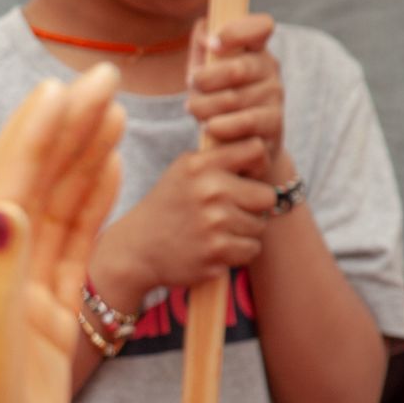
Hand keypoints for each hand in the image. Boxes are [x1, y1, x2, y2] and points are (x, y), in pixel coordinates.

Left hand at [0, 64, 124, 402]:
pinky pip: (76, 251)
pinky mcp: (46, 324)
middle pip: (36, 182)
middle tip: (108, 74)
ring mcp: (21, 295)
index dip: (39, 134)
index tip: (69, 86)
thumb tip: (7, 206)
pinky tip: (109, 174)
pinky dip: (92, 207)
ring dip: (82, 157)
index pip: (12, 183)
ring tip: (114, 108)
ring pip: (58, 209)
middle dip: (68, 127)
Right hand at [94, 140, 276, 300]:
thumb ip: (218, 158)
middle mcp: (209, 191)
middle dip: (253, 206)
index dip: (256, 165)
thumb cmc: (168, 206)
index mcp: (200, 165)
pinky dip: (237, 252)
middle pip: (267, 196)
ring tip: (216, 230)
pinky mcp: (216, 253)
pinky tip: (214, 248)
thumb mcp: (184, 171)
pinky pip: (251, 250)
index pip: (255, 150)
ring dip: (243, 231)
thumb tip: (262, 149)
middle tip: (231, 211)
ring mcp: (213, 224)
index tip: (243, 177)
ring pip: (260, 226)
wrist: (137, 249)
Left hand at [186, 13, 284, 177]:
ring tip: (194, 109)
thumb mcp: (204, 72)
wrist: (238, 147)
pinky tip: (209, 128)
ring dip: (206, 106)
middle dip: (206, 79)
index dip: (237, 32)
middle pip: (239, 69)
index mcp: (254, 49)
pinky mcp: (275, 125)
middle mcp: (270, 70)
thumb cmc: (217, 102)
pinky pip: (246, 123)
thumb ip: (202, 47)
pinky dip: (222, 126)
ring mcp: (275, 97)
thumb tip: (204, 32)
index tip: (213, 45)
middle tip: (192, 85)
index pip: (261, 26)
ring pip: (235, 99)